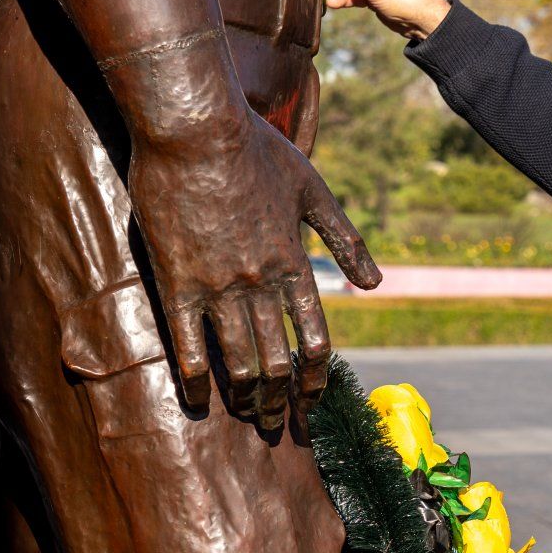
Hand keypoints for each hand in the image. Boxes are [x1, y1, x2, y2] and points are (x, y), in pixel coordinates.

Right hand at [129, 110, 380, 428]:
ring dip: (246, 396)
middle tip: (279, 423)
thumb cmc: (257, 150)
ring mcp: (217, 285)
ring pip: (237, 360)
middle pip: (277, 361)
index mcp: (295, 264)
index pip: (315, 340)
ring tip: (249, 417)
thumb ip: (344, 238)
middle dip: (281, 400)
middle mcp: (260, 283)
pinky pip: (188, 343)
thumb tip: (376, 283)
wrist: (195, 129)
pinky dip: (196, 378)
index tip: (315, 400)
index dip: (317, 379)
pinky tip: (199, 400)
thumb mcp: (313, 189)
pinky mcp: (176, 280)